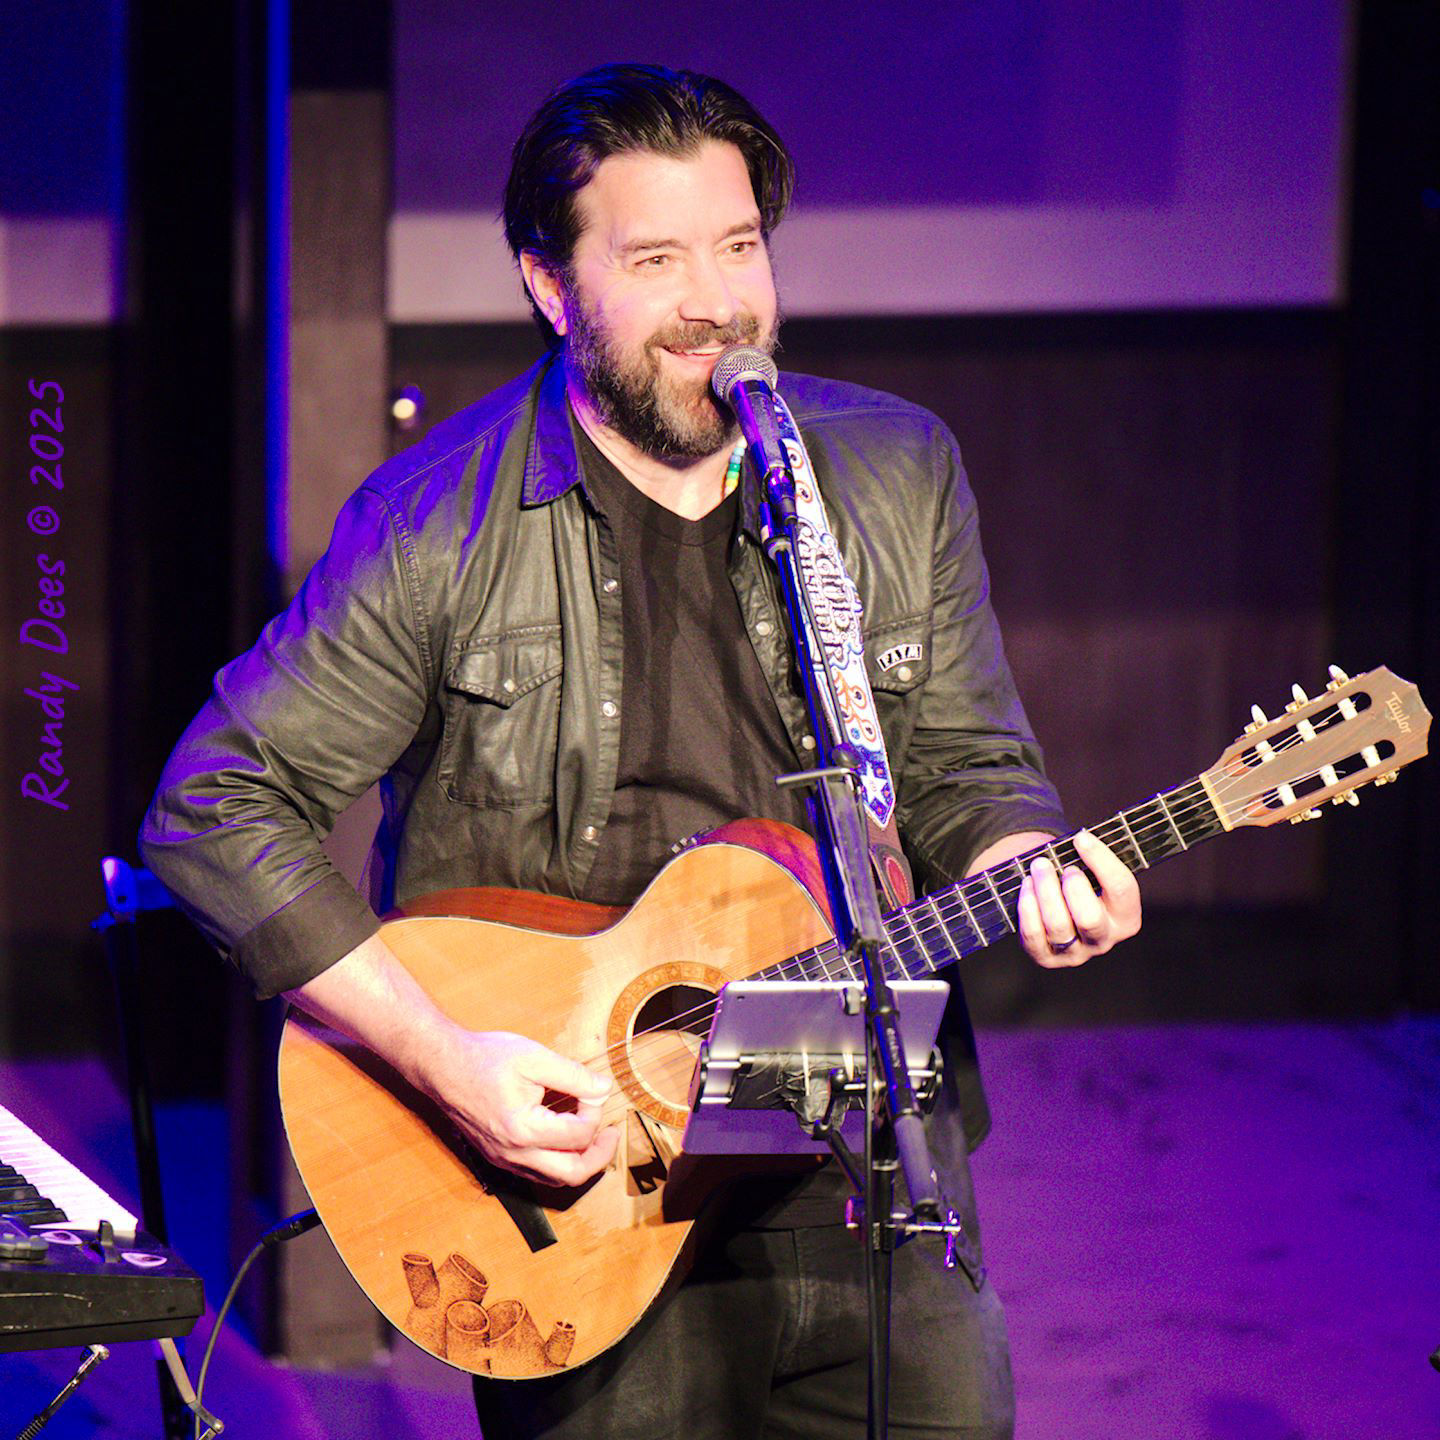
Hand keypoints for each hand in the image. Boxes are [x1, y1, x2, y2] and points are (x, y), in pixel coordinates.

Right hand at [419, 1028, 617, 1186]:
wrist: (442, 1066)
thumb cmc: (485, 1058)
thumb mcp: (534, 1057)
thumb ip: (574, 1076)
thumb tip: (603, 1089)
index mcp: (523, 1129)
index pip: (579, 1135)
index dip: (596, 1111)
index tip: (594, 1090)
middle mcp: (513, 1154)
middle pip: (572, 1174)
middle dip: (600, 1155)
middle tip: (611, 1132)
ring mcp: (504, 1160)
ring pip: (555, 1180)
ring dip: (581, 1162)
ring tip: (593, 1135)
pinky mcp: (499, 1158)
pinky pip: (538, 1173)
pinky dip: (559, 1161)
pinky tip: (565, 1138)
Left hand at [1016, 828, 1141, 968]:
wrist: (1056, 905)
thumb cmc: (1079, 882)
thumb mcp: (1094, 872)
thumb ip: (1093, 860)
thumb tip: (1082, 841)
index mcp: (1126, 918)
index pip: (1122, 889)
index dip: (1102, 861)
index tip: (1081, 838)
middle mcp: (1103, 940)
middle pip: (1090, 919)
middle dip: (1074, 888)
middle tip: (1064, 867)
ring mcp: (1075, 953)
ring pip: (1059, 926)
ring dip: (1046, 891)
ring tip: (1040, 866)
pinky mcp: (1047, 958)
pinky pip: (1034, 936)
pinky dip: (1028, 908)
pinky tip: (1026, 886)